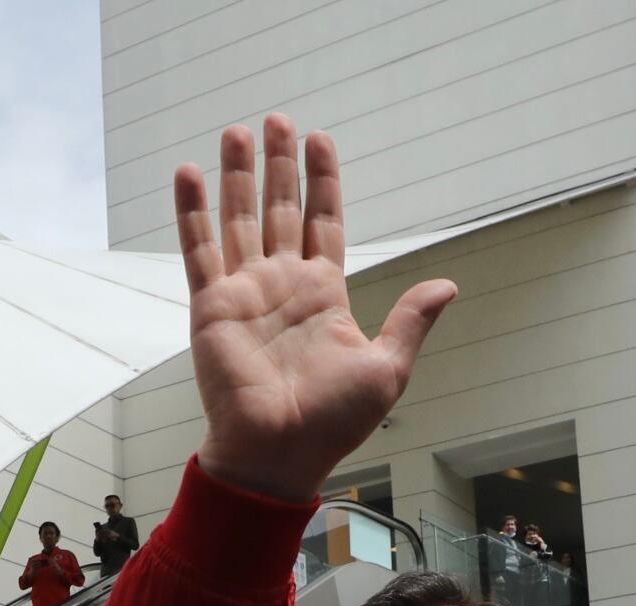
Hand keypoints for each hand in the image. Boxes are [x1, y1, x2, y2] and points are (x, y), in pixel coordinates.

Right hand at [176, 115, 453, 504]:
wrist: (279, 454)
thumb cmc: (333, 423)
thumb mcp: (387, 368)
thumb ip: (410, 321)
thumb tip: (446, 285)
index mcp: (324, 294)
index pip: (324, 222)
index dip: (322, 181)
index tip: (320, 139)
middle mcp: (282, 285)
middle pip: (279, 209)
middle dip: (279, 165)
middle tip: (278, 121)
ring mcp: (245, 292)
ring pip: (239, 218)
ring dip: (238, 175)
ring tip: (238, 131)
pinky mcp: (212, 306)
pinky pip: (199, 250)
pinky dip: (192, 211)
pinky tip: (189, 173)